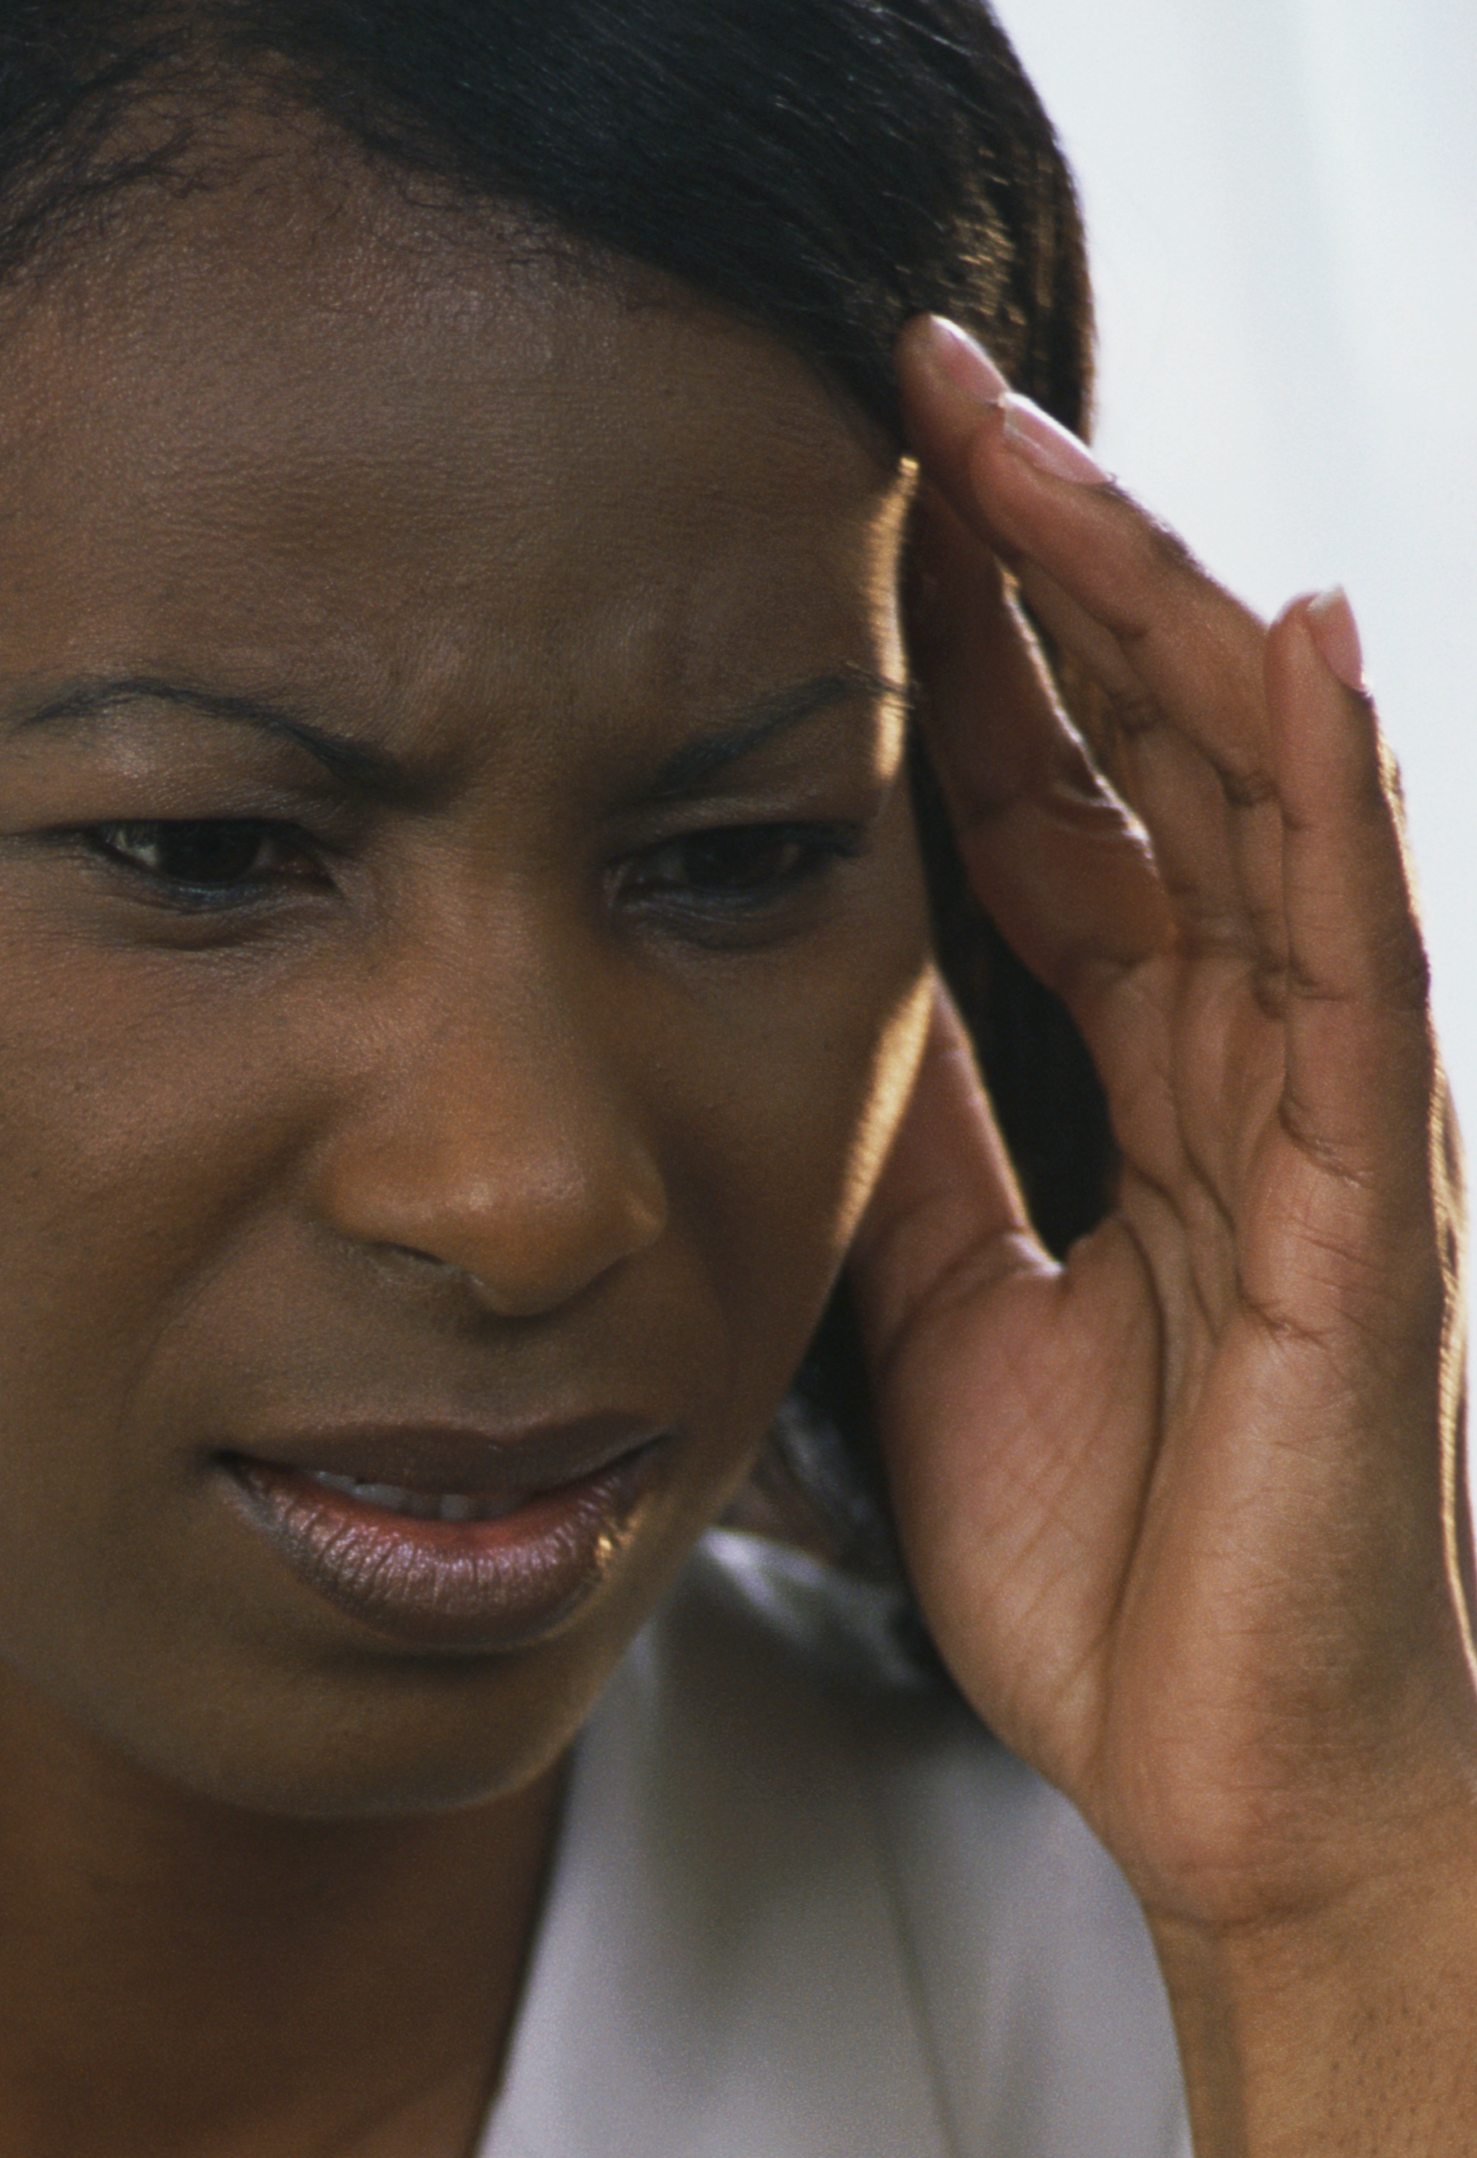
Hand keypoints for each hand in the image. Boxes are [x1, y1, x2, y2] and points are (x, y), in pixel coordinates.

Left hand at [851, 317, 1476, 2157]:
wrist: (1238, 1785)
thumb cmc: (1119, 1580)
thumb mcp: (937, 1322)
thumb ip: (899, 1152)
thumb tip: (781, 1004)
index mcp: (1156, 1082)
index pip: (1055, 801)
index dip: (961, 642)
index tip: (843, 487)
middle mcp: (1257, 1055)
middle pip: (1153, 744)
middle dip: (1042, 553)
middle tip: (913, 371)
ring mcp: (1333, 1110)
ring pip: (1253, 792)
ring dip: (1151, 601)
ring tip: (1036, 436)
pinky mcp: (1377, 1197)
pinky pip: (1360, 958)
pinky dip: (1329, 792)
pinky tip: (1295, 638)